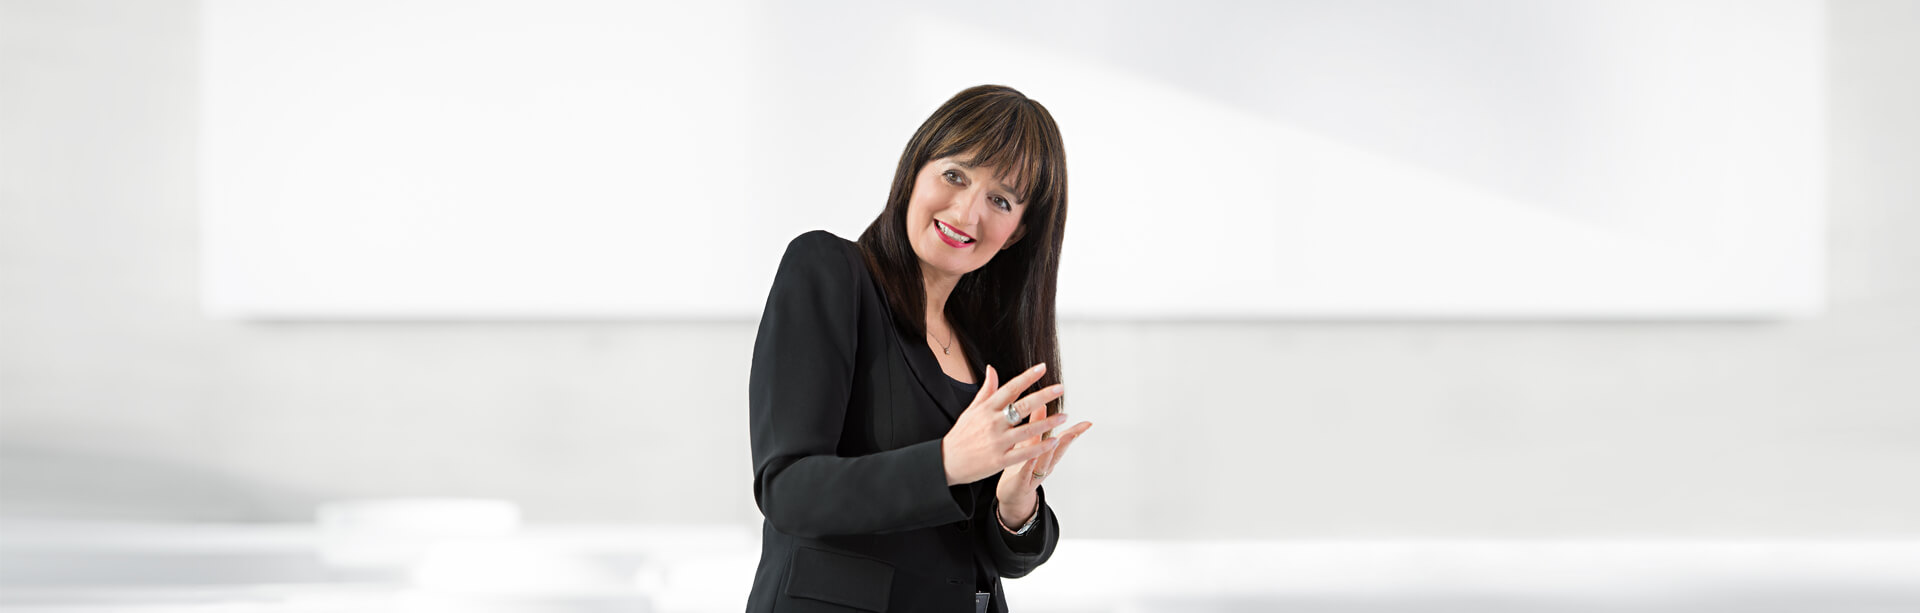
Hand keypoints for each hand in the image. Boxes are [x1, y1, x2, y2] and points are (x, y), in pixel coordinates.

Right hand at [941, 363, 1068, 485]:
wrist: (947, 462)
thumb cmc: (961, 435)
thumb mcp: (971, 410)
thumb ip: (986, 390)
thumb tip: (992, 368)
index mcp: (986, 409)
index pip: (1010, 389)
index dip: (1027, 377)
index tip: (1042, 368)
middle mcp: (992, 423)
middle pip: (1022, 406)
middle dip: (1043, 396)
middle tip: (1060, 388)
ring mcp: (997, 442)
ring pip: (1027, 430)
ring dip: (1048, 423)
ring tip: (1064, 416)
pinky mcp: (999, 460)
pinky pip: (1024, 453)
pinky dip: (1039, 447)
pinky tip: (1052, 441)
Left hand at [995, 410, 1090, 526]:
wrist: (1010, 494)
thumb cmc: (1020, 465)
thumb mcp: (1029, 443)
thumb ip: (1036, 425)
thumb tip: (1042, 402)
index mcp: (1047, 454)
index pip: (1063, 440)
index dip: (1075, 432)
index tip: (1088, 423)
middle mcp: (1045, 465)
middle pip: (1058, 452)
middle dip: (1067, 441)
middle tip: (1076, 431)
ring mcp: (1034, 475)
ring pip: (1044, 462)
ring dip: (1050, 452)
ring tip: (1056, 441)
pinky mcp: (1021, 483)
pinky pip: (1026, 473)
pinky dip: (1029, 466)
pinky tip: (1030, 458)